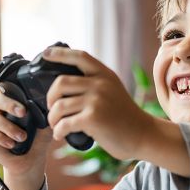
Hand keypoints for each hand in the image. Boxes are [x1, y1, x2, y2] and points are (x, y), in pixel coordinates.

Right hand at [0, 50, 49, 189]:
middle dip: (9, 104)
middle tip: (23, 112)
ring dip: (9, 127)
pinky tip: (13, 143)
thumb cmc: (38, 138)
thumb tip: (54, 92)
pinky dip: (4, 137)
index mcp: (12, 99)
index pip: (1, 79)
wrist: (31, 162)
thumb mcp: (44, 119)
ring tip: (22, 137)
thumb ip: (44, 106)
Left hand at [43, 46, 189, 175]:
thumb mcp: (113, 91)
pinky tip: (59, 135)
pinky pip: (64, 123)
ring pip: (59, 105)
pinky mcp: (93, 118)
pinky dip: (58, 131)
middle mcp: (100, 84)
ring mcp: (96, 100)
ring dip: (52, 118)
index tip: (45, 54)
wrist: (143, 136)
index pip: (79, 56)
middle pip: (61, 82)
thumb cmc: (124, 118)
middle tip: (52, 109)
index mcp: (104, 74)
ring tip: (55, 125)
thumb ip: (95, 85)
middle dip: (50, 98)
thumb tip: (66, 86)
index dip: (60, 54)